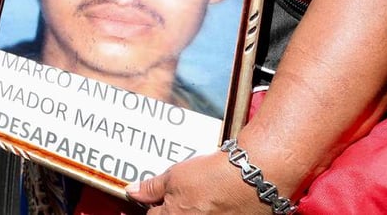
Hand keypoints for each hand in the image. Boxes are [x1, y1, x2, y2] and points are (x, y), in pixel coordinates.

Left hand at [126, 150, 270, 213]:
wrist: (253, 177)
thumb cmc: (216, 176)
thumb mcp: (175, 176)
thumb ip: (151, 187)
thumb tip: (133, 191)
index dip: (149, 204)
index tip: (148, 199)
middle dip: (168, 207)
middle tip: (178, 197)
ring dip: (188, 210)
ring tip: (199, 196)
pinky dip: (208, 211)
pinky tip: (213, 202)